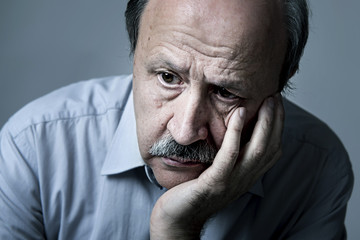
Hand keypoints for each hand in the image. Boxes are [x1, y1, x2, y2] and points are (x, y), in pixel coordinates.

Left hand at [150, 94, 283, 238]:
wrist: (177, 218)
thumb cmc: (194, 191)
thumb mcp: (218, 172)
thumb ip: (229, 156)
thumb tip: (235, 133)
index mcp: (246, 175)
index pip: (272, 150)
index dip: (278, 126)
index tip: (276, 103)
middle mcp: (244, 179)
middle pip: (270, 147)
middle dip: (276, 120)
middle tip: (275, 96)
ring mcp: (231, 181)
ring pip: (256, 150)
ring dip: (264, 123)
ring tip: (266, 101)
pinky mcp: (215, 182)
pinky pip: (230, 155)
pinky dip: (236, 133)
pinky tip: (239, 114)